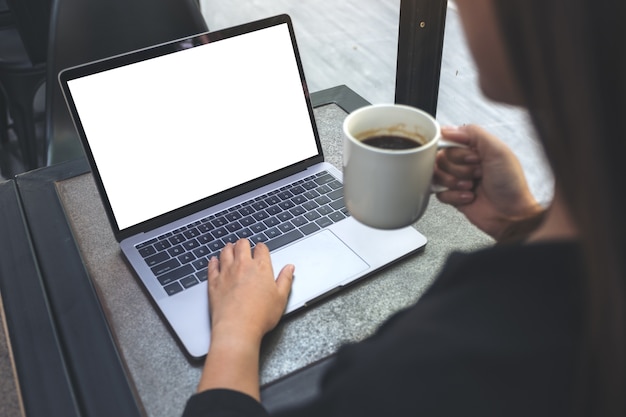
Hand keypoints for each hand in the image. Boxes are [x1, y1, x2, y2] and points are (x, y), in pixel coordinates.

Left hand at [197, 239, 293, 398]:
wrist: (237, 327)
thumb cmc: (260, 315)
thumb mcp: (281, 298)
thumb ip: (285, 280)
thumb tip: (290, 268)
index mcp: (261, 268)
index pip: (261, 249)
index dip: (261, 248)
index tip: (261, 249)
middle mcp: (243, 266)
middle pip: (242, 246)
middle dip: (244, 243)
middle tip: (244, 244)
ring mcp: (226, 273)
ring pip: (226, 252)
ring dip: (228, 248)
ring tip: (229, 246)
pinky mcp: (214, 282)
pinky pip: (212, 266)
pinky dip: (213, 261)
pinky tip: (214, 260)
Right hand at [434, 125, 542, 240]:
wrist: (510, 215)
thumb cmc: (510, 185)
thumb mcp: (498, 150)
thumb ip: (474, 133)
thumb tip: (448, 129)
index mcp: (475, 148)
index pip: (450, 140)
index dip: (458, 151)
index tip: (473, 157)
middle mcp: (465, 162)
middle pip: (442, 158)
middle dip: (460, 168)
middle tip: (477, 173)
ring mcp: (458, 179)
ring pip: (438, 174)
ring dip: (456, 182)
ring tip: (472, 186)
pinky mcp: (453, 195)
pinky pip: (439, 192)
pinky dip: (454, 196)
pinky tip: (469, 197)